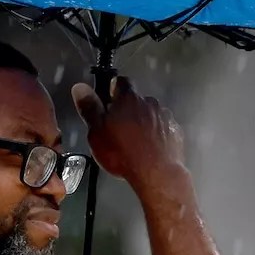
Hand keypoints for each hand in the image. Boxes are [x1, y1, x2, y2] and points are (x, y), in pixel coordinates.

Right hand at [71, 76, 184, 191]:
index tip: (109, 99)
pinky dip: (157, 133)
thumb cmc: (123, 152)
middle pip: (137, 99)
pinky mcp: (175, 131)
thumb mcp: (97, 132)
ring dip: (143, 121)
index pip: (121, 82)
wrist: (156, 173)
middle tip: (119, 127)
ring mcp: (165, 116)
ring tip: (135, 141)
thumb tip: (80, 88)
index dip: (114, 88)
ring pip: (151, 113)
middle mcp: (149, 103)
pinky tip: (150, 148)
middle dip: (129, 109)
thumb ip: (89, 108)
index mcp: (128, 99)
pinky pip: (163, 127)